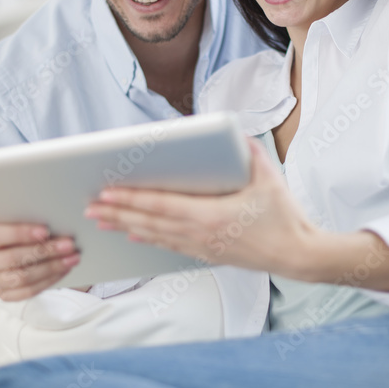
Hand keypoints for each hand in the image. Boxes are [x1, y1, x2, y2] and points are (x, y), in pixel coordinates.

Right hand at [0, 212, 80, 301]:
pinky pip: (28, 291)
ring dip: (52, 267)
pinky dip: (49, 280)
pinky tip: (64, 269)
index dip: (19, 233)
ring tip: (73, 257)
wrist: (6, 256)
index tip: (45, 230)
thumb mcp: (2, 221)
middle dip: (44, 251)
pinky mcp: (5, 295)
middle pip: (13, 259)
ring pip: (23, 277)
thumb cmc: (9, 234)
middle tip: (69, 244)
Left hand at [83, 138, 318, 275]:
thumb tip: (231, 132)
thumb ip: (248, 151)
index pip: (160, 206)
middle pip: (149, 223)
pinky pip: (169, 245)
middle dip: (117, 214)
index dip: (130, 200)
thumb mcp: (269, 177)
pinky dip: (148, 238)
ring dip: (126, 227)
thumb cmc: (285, 217)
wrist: (298, 255)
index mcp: (210, 216)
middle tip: (89, 208)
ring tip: (102, 221)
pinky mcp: (208, 254)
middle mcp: (200, 235)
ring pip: (155, 236)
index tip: (106, 193)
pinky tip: (134, 236)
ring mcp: (202, 247)